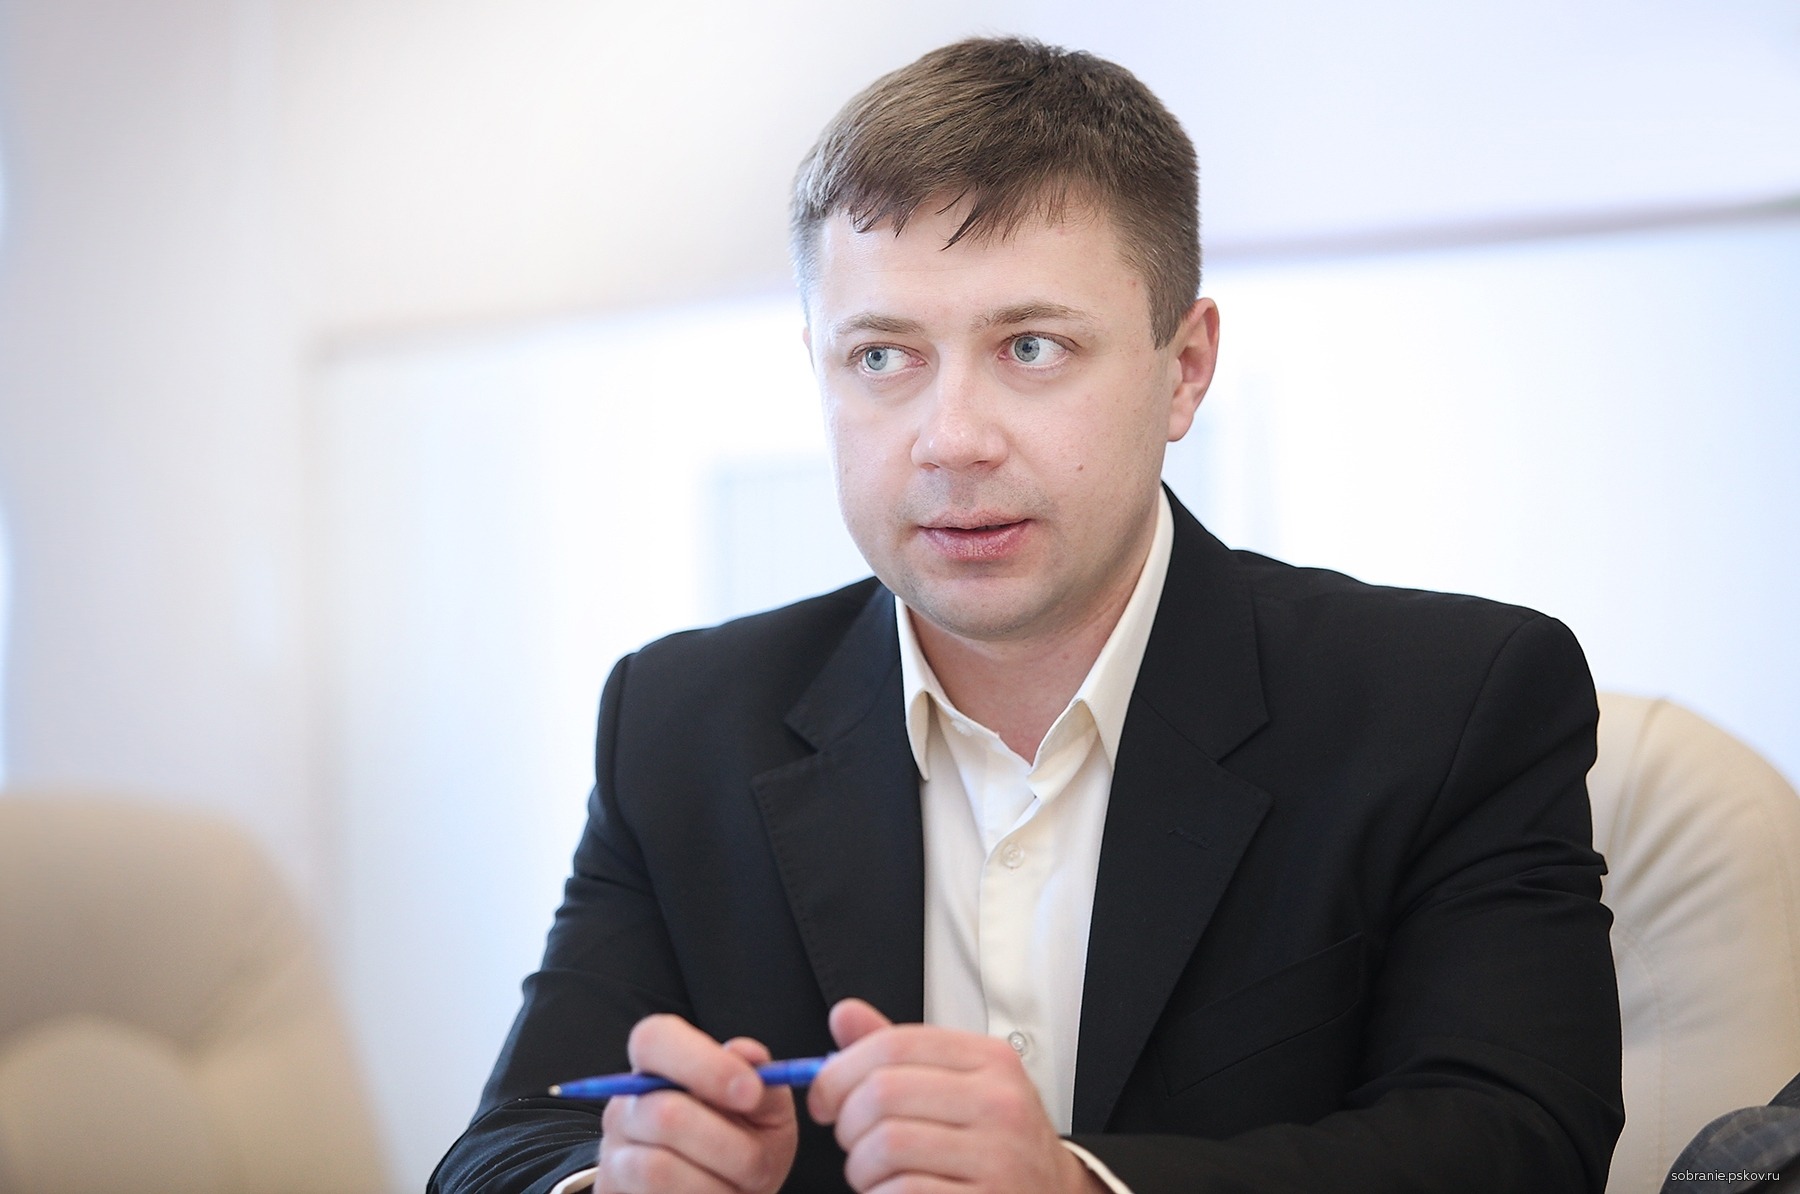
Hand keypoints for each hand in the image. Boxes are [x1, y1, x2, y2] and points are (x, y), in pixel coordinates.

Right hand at [593, 1014, 797, 1193]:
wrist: (727, 1193)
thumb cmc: (746, 1144)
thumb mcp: (765, 1110)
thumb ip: (761, 1078)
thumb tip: (748, 1053)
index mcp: (660, 1067)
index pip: (655, 1039)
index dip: (704, 1064)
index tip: (751, 1091)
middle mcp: (627, 1106)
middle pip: (665, 1112)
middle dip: (726, 1142)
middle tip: (757, 1161)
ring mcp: (612, 1154)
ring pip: (658, 1168)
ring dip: (713, 1183)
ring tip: (737, 1186)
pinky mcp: (610, 1191)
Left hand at [808, 999, 1102, 1192]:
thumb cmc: (996, 1143)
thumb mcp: (961, 1085)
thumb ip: (900, 1053)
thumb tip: (844, 1015)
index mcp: (991, 1061)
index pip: (893, 1045)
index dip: (839, 1071)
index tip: (824, 1097)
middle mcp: (1001, 1103)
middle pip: (882, 1094)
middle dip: (846, 1123)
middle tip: (850, 1139)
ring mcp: (999, 1157)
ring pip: (886, 1146)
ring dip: (860, 1166)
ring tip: (873, 1172)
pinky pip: (902, 1191)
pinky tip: (893, 1192)